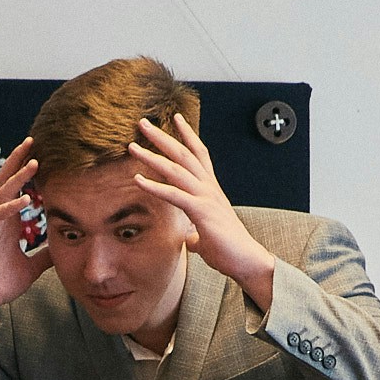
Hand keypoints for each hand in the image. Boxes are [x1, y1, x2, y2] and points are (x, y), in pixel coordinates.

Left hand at [125, 118, 272, 310]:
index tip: (175, 118)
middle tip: (143, 123)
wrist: (247, 261)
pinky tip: (137, 180)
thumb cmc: (228, 250)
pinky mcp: (202, 212)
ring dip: (152, 156)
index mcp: (211, 190)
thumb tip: (190, 239)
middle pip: (184, 154)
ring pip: (176, 169)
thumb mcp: (207, 238)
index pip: (199, 154)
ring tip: (132, 146)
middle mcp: (209, 188)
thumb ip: (196, 233)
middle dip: (163, 136)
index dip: (187, 135)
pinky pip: (174, 195)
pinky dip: (154, 186)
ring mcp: (206, 198)